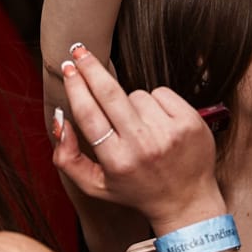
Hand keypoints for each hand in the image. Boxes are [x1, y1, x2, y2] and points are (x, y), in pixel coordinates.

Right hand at [51, 41, 222, 233]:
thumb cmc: (137, 190)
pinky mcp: (190, 122)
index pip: (89, 114)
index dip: (76, 87)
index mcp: (116, 160)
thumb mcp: (96, 185)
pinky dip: (156, 101)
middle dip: (91, 68)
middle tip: (79, 50)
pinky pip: (161, 93)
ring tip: (139, 126)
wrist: (187, 201)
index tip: (68, 68)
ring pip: (137, 93)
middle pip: (110, 93)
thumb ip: (68, 158)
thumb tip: (62, 120)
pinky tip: (158, 121)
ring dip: (132, 102)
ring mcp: (168, 133)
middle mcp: (142, 146)